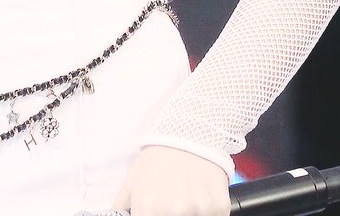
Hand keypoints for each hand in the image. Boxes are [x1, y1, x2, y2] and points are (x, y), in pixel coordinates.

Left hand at [108, 144, 231, 215]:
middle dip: (170, 215)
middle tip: (172, 200)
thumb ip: (121, 210)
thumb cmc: (157, 159)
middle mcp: (173, 211)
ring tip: (185, 196)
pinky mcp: (219, 206)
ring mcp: (198, 209)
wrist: (188, 131)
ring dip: (191, 213)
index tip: (156, 212)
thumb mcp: (131, 183)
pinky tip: (200, 195)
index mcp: (147, 208)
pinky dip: (208, 211)